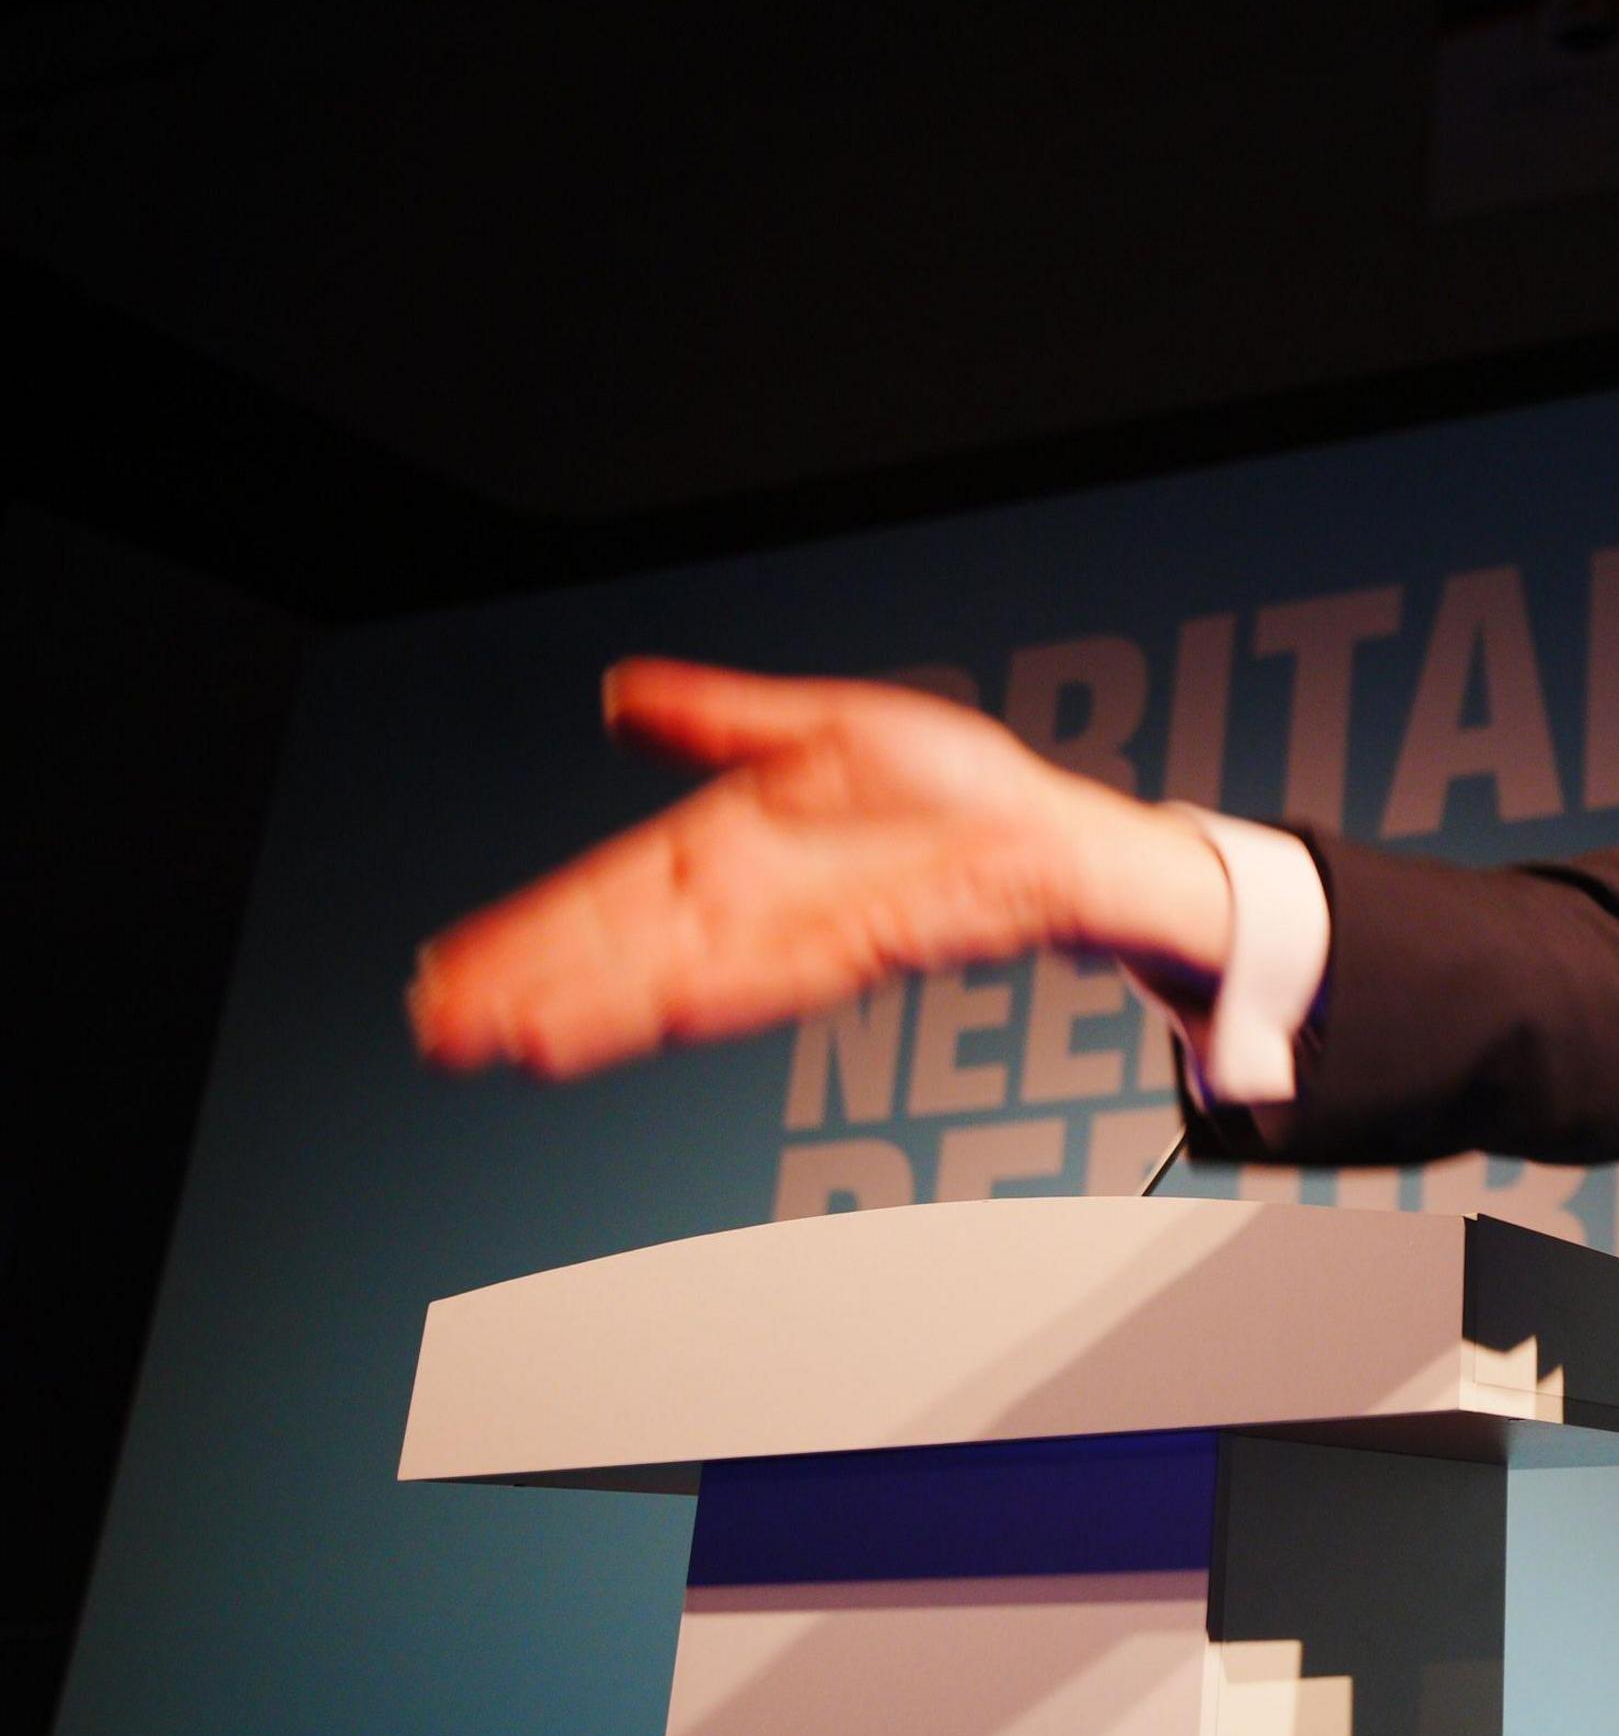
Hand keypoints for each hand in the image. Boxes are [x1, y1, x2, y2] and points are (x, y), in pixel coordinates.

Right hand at [407, 658, 1228, 1079]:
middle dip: (535, 990)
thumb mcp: (824, 728)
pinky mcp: (877, 941)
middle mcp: (757, 902)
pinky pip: (789, 970)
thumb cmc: (953, 788)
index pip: (603, 894)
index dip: (525, 933)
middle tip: (444, 1035)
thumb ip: (720, 718)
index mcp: (730, 846)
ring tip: (525, 1041)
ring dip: (607, 1012)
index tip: (447, 973)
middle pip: (624, 950)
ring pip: (688, 977)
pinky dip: (725, 994)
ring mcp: (810, 929)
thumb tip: (622, 695)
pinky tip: (663, 1013)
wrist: (1056, 831)